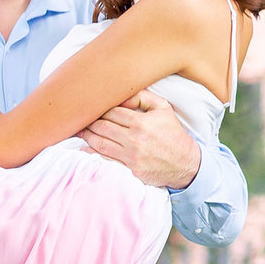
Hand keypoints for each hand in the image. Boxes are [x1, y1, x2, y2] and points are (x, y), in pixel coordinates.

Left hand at [81, 89, 203, 189]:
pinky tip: (83, 148)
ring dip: (86, 136)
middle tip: (79, 117)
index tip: (91, 106)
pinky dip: (91, 153)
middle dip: (88, 121)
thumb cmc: (173, 134)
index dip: (99, 108)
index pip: (111, 112)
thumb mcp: (164, 109)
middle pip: (102, 126)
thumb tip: (122, 94)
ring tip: (78, 130)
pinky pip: (106, 160)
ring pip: (100, 143)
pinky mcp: (130, 169)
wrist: (186, 164)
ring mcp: (131, 156)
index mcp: (141, 122)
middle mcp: (134, 139)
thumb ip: (143, 97)